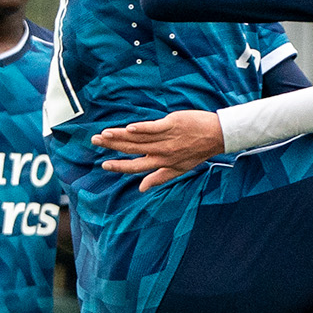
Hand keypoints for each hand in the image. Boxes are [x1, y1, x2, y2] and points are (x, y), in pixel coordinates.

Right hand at [95, 110, 223, 190]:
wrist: (217, 135)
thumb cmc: (197, 151)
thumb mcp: (180, 169)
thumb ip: (159, 178)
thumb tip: (141, 189)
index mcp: (162, 162)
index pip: (137, 166)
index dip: (120, 166)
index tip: (103, 165)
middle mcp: (162, 151)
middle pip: (133, 149)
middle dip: (112, 146)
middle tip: (95, 141)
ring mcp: (166, 137)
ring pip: (139, 138)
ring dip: (120, 136)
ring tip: (104, 134)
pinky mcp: (171, 124)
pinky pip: (153, 127)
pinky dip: (141, 128)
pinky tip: (128, 128)